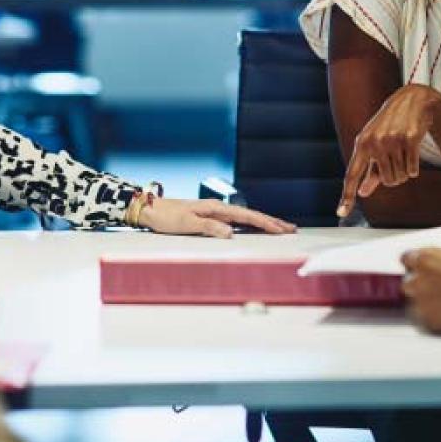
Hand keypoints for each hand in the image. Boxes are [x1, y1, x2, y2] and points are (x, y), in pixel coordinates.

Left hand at [141, 198, 296, 237]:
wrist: (150, 210)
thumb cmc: (166, 218)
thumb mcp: (186, 224)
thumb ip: (209, 228)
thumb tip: (231, 233)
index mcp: (215, 208)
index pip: (246, 215)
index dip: (265, 223)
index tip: (282, 229)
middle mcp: (217, 208)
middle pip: (250, 214)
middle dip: (271, 221)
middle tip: (291, 229)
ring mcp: (214, 212)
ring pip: (245, 217)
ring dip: (263, 222)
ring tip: (280, 228)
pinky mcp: (209, 217)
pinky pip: (235, 220)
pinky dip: (249, 224)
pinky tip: (254, 228)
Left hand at [338, 84, 440, 217]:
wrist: (412, 101)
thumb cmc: (390, 126)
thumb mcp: (375, 144)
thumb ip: (369, 171)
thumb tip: (362, 193)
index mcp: (361, 145)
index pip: (351, 175)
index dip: (346, 195)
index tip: (341, 213)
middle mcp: (374, 143)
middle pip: (386, 182)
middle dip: (394, 177)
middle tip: (396, 161)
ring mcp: (391, 141)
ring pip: (400, 178)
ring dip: (405, 172)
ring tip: (403, 152)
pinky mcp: (410, 139)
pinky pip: (413, 170)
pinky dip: (415, 167)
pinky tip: (413, 151)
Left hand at [401, 248, 440, 339]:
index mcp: (427, 259)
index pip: (407, 258)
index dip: (417, 264)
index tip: (424, 268)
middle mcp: (419, 280)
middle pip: (408, 282)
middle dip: (420, 285)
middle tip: (438, 288)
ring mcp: (422, 303)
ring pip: (414, 303)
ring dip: (426, 303)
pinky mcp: (431, 323)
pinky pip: (426, 322)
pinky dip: (435, 320)